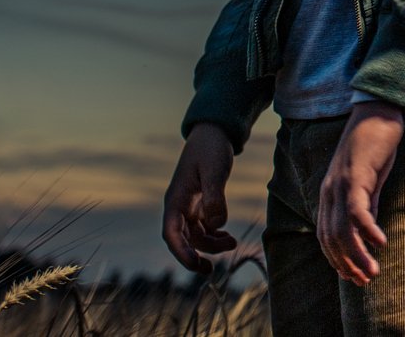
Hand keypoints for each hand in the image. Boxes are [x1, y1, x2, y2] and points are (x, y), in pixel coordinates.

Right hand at [162, 124, 237, 274]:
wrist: (214, 133)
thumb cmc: (211, 149)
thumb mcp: (214, 170)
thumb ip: (215, 197)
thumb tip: (217, 225)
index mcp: (175, 200)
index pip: (172, 233)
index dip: (181, 251)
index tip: (195, 264)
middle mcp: (178, 207)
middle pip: (180, 240)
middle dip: (193, 257)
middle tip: (209, 272)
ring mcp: (188, 207)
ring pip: (194, 236)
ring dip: (210, 245)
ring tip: (232, 243)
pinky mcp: (199, 205)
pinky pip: (203, 228)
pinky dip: (214, 236)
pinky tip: (228, 237)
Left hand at [317, 100, 404, 285]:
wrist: (377, 112)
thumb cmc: (374, 145)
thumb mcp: (368, 180)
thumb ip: (365, 204)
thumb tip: (367, 232)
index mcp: (329, 195)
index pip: (326, 238)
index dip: (338, 260)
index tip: (354, 277)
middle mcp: (329, 193)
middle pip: (331, 239)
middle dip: (347, 264)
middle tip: (365, 281)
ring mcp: (340, 184)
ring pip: (342, 230)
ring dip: (357, 255)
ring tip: (373, 272)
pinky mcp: (356, 176)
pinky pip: (357, 210)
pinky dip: (367, 230)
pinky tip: (380, 243)